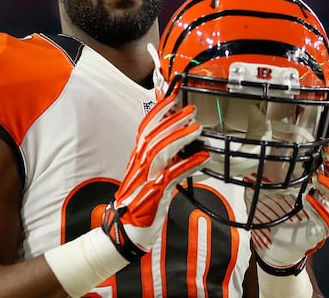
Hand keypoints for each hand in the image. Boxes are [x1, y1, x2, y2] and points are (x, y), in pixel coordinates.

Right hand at [102, 94, 210, 260]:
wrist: (125, 229)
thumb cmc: (139, 203)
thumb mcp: (149, 175)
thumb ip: (163, 160)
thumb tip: (182, 145)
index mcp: (137, 157)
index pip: (146, 128)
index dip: (159, 111)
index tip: (173, 98)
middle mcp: (139, 164)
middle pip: (153, 135)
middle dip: (173, 120)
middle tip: (191, 111)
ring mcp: (146, 177)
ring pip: (160, 150)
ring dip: (180, 137)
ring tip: (197, 129)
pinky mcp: (155, 193)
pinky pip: (172, 174)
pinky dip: (188, 164)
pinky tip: (202, 157)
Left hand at [249, 131, 328, 274]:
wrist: (266, 241)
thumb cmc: (270, 208)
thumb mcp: (267, 181)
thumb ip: (268, 162)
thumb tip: (261, 137)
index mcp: (317, 183)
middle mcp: (326, 198)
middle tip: (328, 154)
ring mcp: (325, 214)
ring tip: (318, 177)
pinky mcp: (320, 231)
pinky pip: (328, 220)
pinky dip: (320, 209)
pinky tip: (309, 200)